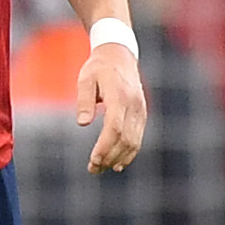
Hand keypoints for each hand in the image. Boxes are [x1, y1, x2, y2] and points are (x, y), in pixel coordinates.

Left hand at [76, 43, 146, 173]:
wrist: (120, 55)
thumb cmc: (98, 67)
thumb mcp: (85, 78)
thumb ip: (84, 100)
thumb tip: (83, 123)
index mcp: (119, 96)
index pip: (114, 128)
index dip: (105, 147)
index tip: (93, 160)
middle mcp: (134, 105)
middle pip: (125, 139)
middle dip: (109, 157)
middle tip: (93, 169)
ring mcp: (141, 110)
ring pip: (134, 142)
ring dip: (118, 158)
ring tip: (100, 169)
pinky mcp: (142, 114)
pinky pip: (138, 138)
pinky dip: (129, 153)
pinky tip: (118, 164)